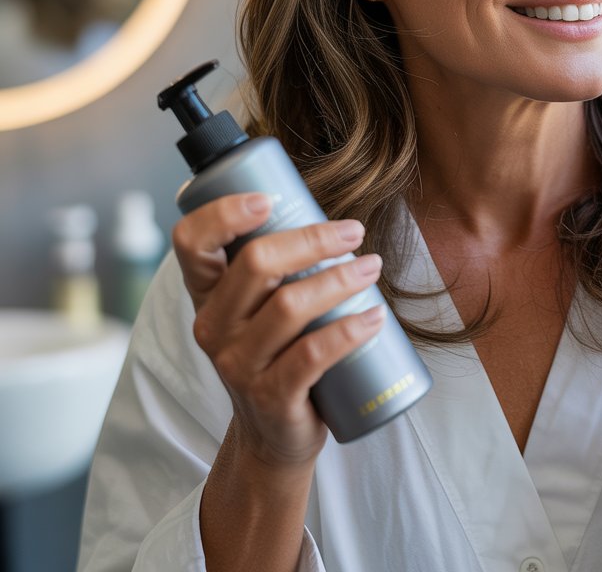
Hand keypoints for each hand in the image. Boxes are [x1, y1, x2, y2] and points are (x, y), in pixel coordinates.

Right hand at [171, 194, 384, 467]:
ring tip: (372, 267)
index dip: (223, 213)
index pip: (191, 242)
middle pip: (255, 264)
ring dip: (340, 278)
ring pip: (290, 305)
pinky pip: (313, 354)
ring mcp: (238, 364)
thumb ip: (278, 263)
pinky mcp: (271, 396)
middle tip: (354, 232)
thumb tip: (331, 212)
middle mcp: (213, 326)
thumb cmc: (278, 351)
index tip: (270, 198)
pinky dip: (350, 330)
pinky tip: (376, 315)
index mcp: (207, 294)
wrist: (274, 435)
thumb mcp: (260, 307)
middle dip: (312, 239)